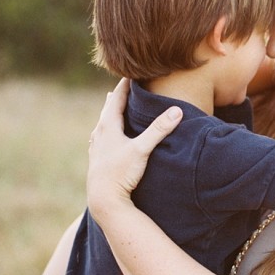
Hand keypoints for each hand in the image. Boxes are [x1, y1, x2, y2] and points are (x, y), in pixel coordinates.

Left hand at [86, 78, 181, 220]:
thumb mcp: (142, 150)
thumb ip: (159, 130)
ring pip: (102, 123)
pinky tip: (103, 136)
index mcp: (108, 127)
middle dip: (116, 96)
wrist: (103, 200)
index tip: (131, 74)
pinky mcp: (97, 160)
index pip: (116, 99)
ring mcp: (97, 148)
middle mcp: (99, 135)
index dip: (124, 86)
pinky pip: (100, 137)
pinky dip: (105, 129)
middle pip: (107, 109)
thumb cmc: (121, 174)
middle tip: (123, 84)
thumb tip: (177, 110)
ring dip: (109, 112)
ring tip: (110, 105)